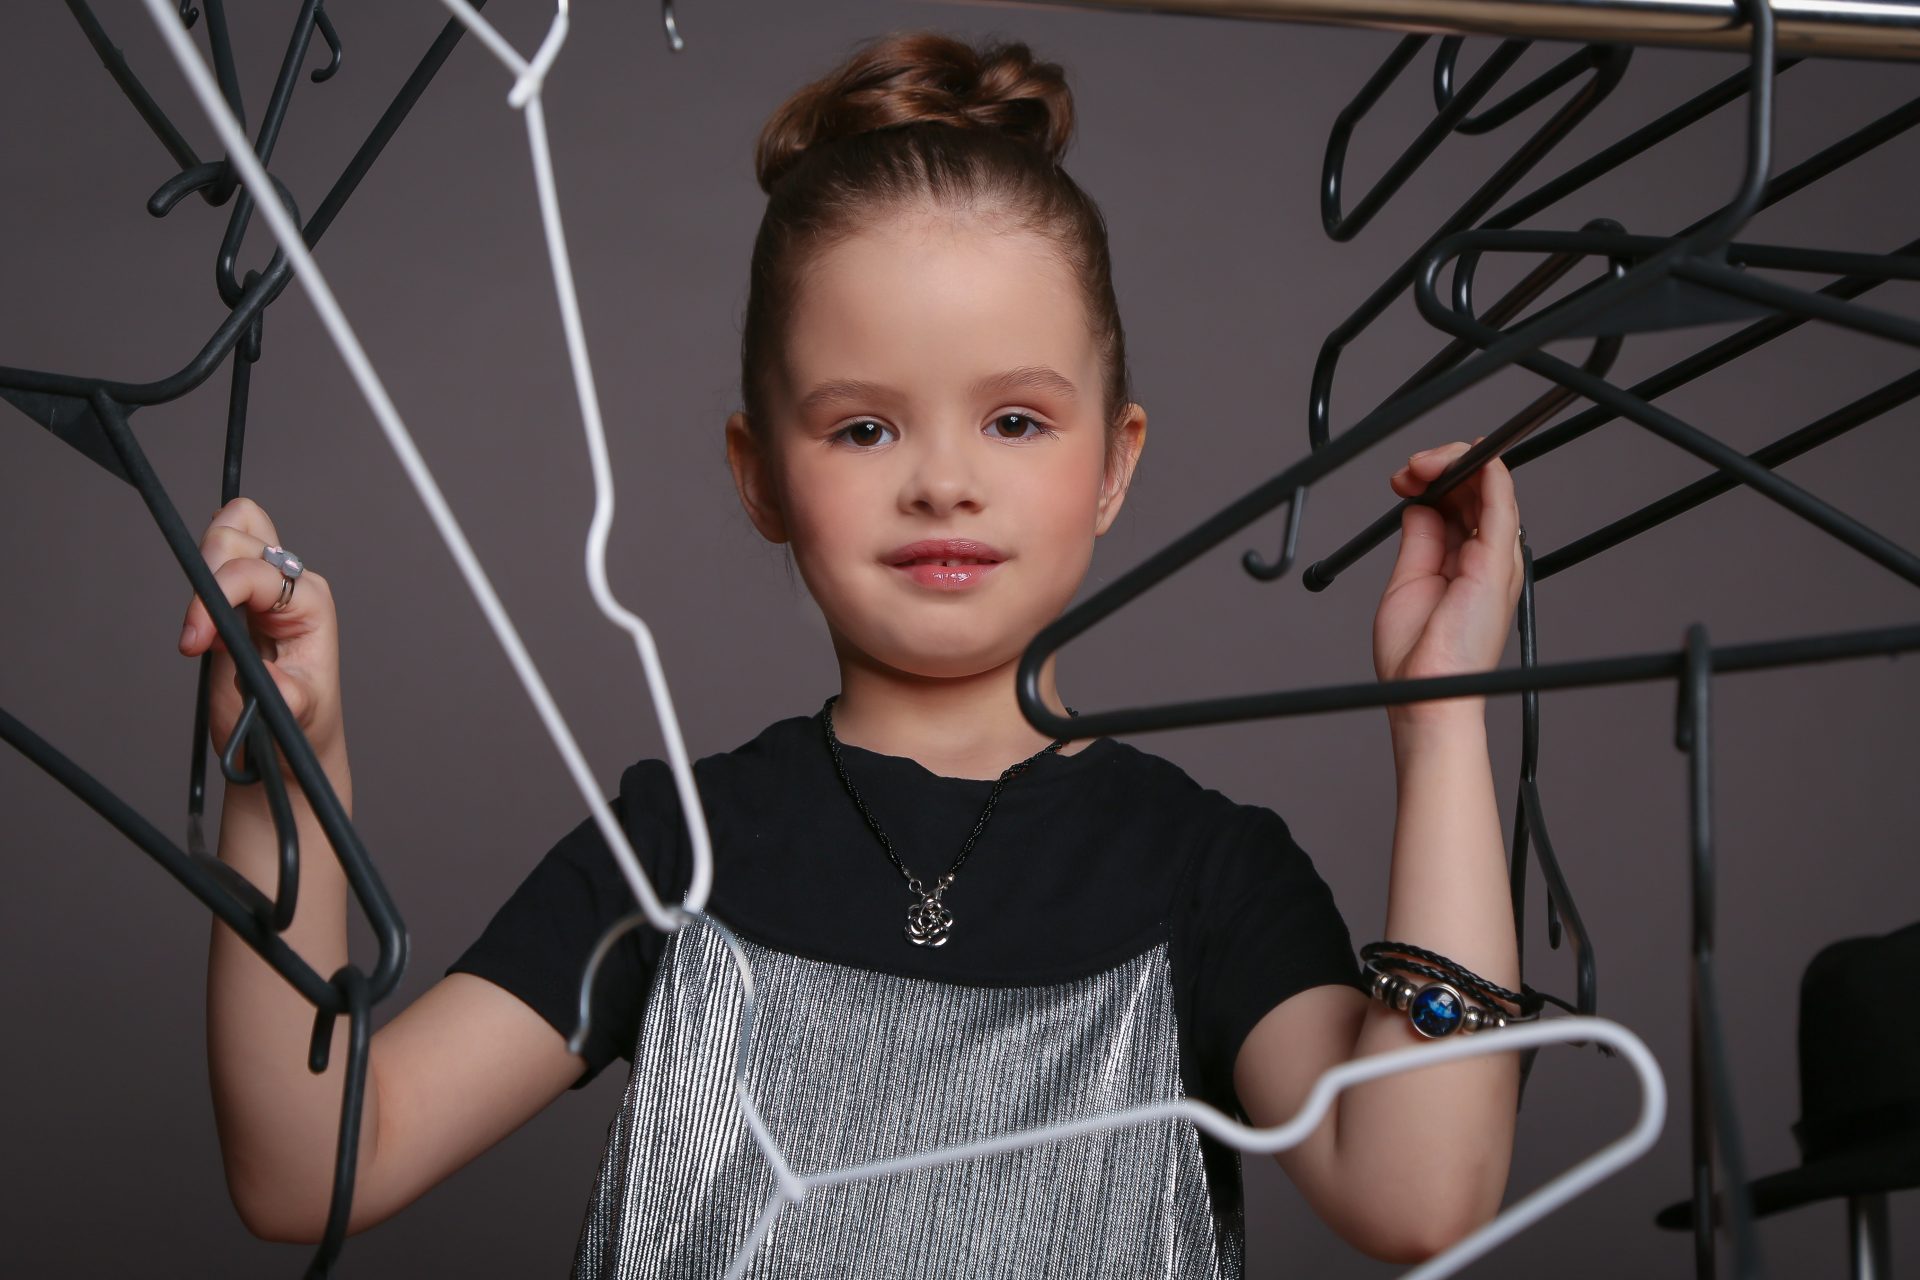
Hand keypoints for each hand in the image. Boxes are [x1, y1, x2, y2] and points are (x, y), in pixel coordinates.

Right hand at [177, 497, 343, 777]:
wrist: (290, 745)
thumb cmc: (297, 727)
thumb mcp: (294, 715)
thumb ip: (283, 694)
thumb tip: (264, 674)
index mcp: (310, 603)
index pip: (253, 572)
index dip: (215, 597)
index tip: (195, 642)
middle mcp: (291, 584)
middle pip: (237, 533)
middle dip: (207, 575)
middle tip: (199, 634)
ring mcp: (265, 584)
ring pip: (230, 528)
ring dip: (204, 568)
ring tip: (206, 625)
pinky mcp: (239, 592)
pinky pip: (219, 551)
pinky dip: (201, 568)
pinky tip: (205, 617)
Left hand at [1372, 438, 1523, 719]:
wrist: (1425, 695)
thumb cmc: (1416, 657)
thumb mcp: (1408, 583)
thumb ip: (1419, 542)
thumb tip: (1418, 506)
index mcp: (1464, 563)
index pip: (1459, 504)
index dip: (1432, 480)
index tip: (1399, 480)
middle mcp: (1485, 557)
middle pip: (1475, 490)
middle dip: (1440, 465)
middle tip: (1405, 470)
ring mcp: (1495, 559)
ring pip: (1491, 486)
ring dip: (1457, 461)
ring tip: (1420, 464)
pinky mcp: (1496, 562)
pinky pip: (1501, 501)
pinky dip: (1487, 470)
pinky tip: (1467, 456)